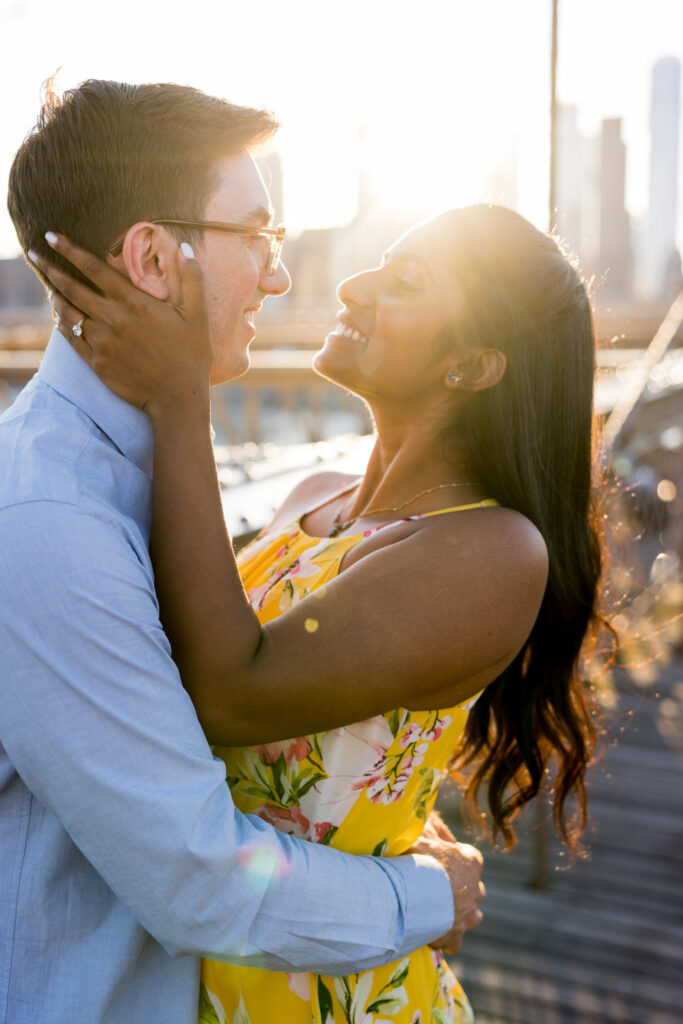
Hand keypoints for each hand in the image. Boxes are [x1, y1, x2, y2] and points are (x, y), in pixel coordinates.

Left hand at [28, 235, 210, 417]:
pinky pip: (71, 338)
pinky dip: (62, 324)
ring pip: (68, 313)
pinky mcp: (97, 363)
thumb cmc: (191, 355)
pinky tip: (59, 317)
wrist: (177, 398)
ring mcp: (102, 343)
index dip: (69, 250)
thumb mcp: (198, 315)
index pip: (94, 268)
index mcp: (135, 303)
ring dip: (55, 296)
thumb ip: (192, 278)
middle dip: (50, 268)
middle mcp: (113, 320)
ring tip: (49, 286)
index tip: (51, 236)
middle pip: (72, 288)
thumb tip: (184, 247)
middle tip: (35, 254)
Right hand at [411, 812, 483, 954]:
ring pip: (472, 915)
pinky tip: (433, 933)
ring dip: (460, 913)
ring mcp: (468, 914)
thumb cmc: (417, 858)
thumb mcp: (422, 831)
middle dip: (460, 888)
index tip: (436, 861)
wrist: (412, 893)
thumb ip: (431, 827)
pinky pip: (455, 940)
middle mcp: (476, 888)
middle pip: (473, 888)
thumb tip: (432, 819)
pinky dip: (446, 937)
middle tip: (436, 886)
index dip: (452, 859)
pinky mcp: (456, 935)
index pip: (469, 858)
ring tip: (439, 911)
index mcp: (471, 860)